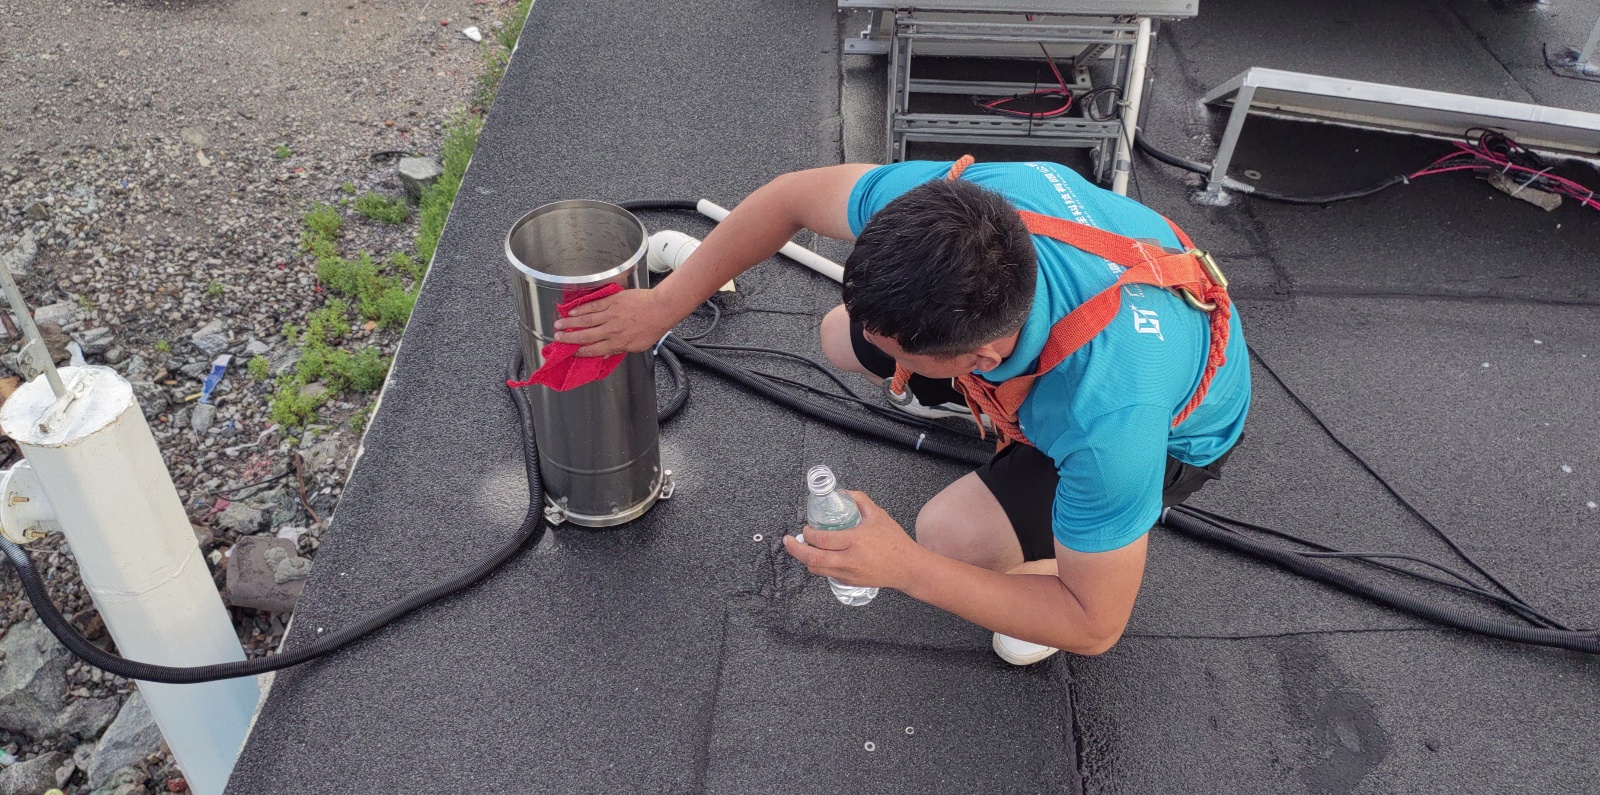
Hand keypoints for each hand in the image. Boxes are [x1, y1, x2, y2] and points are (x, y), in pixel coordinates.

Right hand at [552, 288, 675, 356]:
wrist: (660, 309)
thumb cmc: (652, 328)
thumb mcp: (637, 346)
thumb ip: (619, 349)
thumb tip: (605, 354)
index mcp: (617, 343)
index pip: (593, 350)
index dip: (580, 352)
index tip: (571, 352)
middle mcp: (611, 330)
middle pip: (585, 335)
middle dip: (568, 338)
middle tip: (557, 338)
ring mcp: (610, 315)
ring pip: (585, 320)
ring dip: (570, 323)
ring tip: (558, 324)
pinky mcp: (612, 301)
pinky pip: (593, 306)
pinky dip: (581, 309)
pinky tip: (572, 311)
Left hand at [782, 490, 927, 590]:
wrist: (908, 567)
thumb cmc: (894, 541)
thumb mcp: (878, 515)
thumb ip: (860, 500)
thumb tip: (843, 492)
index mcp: (855, 541)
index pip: (821, 539)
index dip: (807, 533)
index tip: (806, 527)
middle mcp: (849, 559)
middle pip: (812, 558)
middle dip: (795, 549)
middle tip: (788, 541)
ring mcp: (848, 573)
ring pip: (816, 569)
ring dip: (806, 559)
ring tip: (802, 549)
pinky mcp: (849, 582)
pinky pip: (827, 575)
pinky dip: (819, 566)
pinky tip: (820, 557)